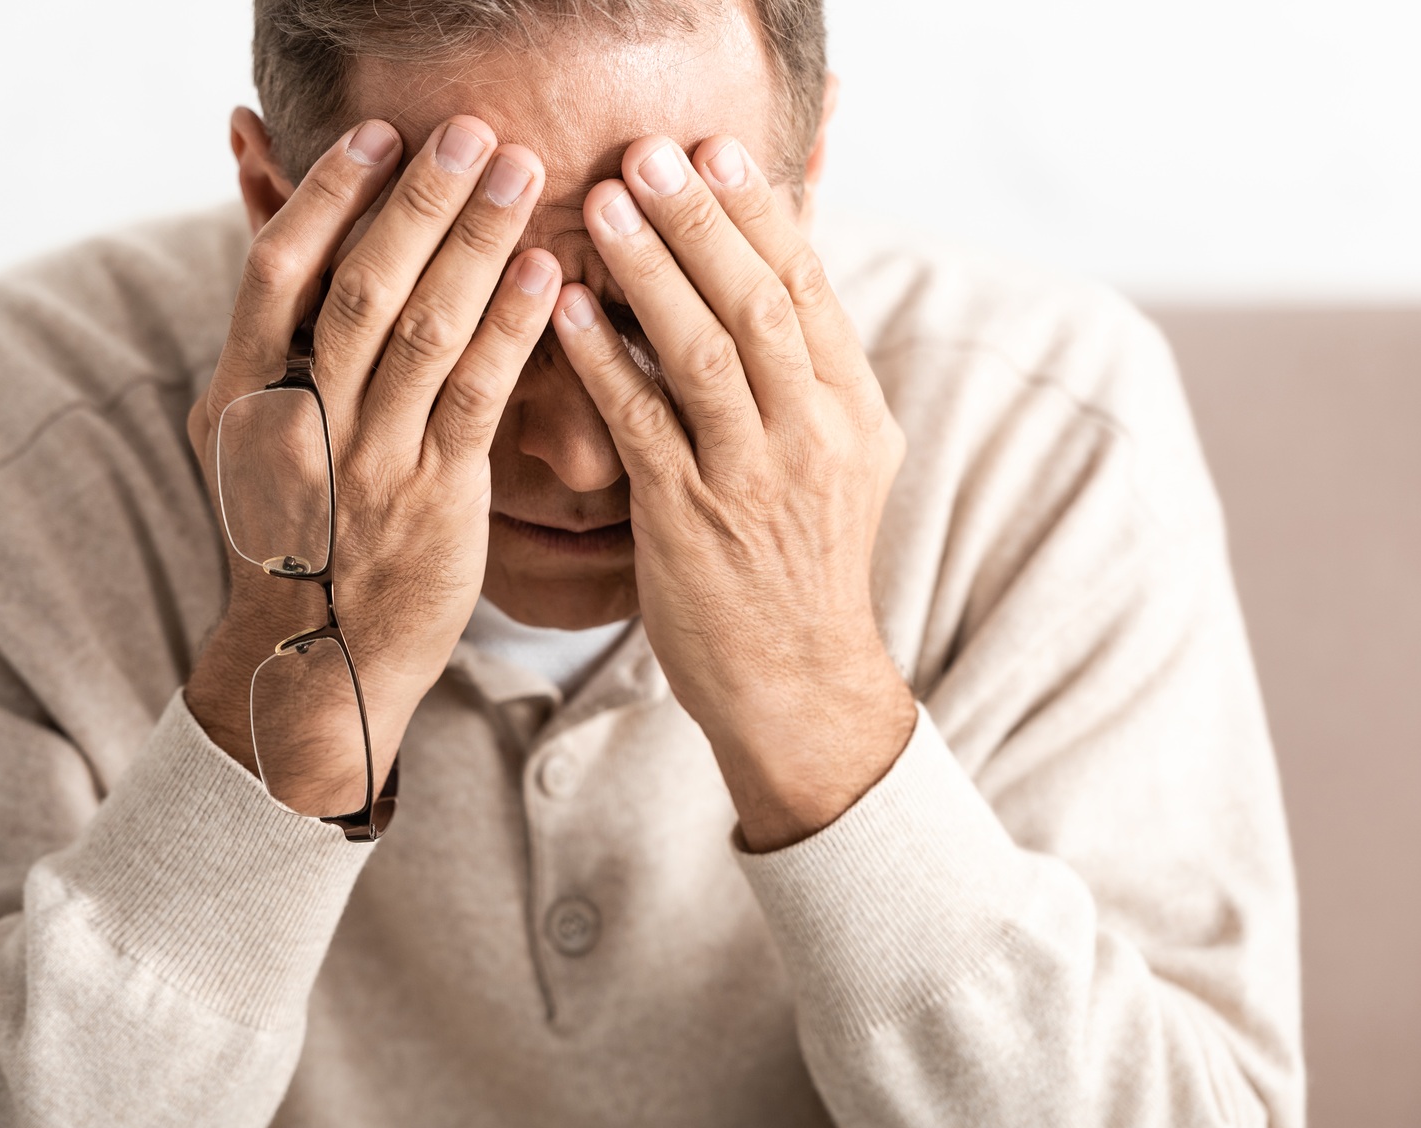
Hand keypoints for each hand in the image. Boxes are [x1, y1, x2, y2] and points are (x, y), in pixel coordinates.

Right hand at [184, 116, 560, 814]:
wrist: (316, 663)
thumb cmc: (296, 535)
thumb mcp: (252, 439)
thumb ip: (270, 345)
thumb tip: (280, 238)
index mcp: (243, 397)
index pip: (277, 271)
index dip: (328, 196)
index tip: (378, 136)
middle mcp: (299, 422)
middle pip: (361, 286)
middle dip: (421, 200)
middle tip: (474, 131)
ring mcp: (366, 464)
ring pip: (424, 331)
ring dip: (478, 243)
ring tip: (525, 174)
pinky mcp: (433, 502)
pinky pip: (476, 400)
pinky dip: (513, 330)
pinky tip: (550, 275)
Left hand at [551, 133, 916, 851]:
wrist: (798, 684)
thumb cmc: (800, 568)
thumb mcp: (838, 463)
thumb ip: (806, 379)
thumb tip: (767, 282)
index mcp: (854, 411)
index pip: (809, 288)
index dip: (761, 213)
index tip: (716, 151)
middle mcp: (813, 435)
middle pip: (760, 302)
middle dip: (704, 221)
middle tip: (651, 153)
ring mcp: (753, 478)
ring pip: (707, 352)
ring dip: (653, 271)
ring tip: (606, 205)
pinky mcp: (690, 519)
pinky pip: (643, 422)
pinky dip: (605, 359)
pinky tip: (567, 309)